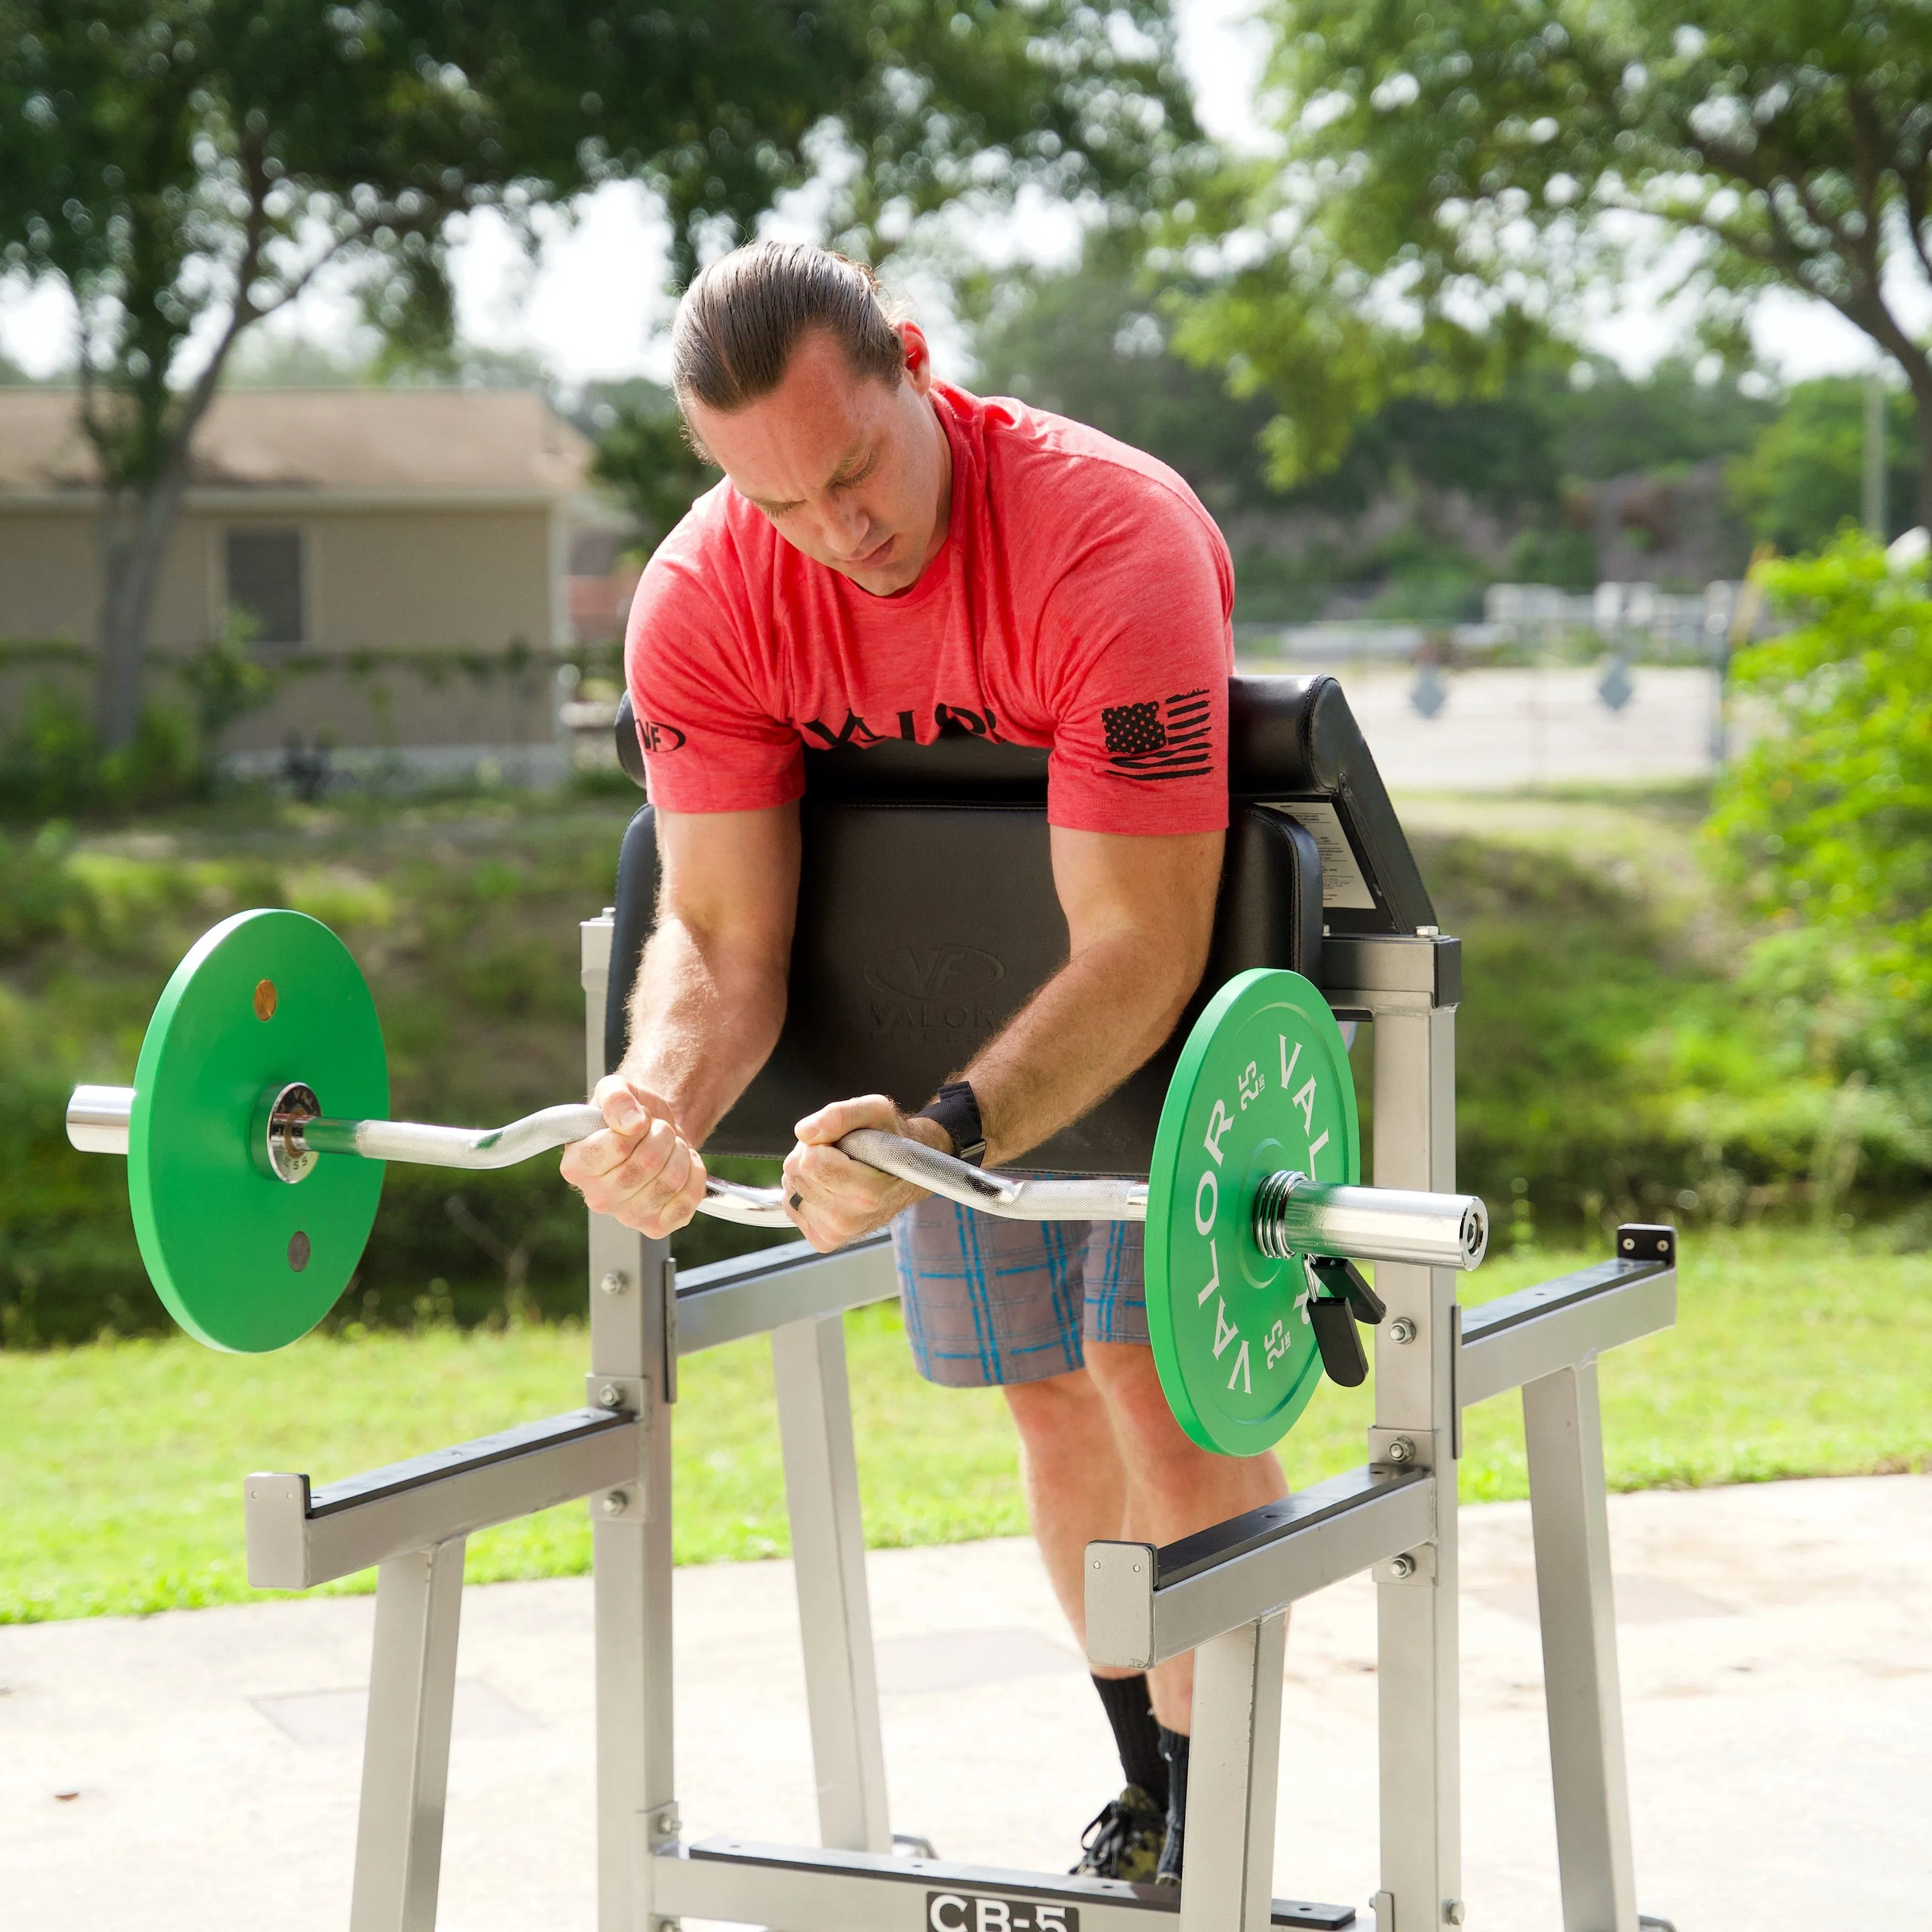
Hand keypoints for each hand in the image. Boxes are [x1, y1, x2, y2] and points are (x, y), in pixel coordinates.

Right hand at [561, 1073, 707, 1237]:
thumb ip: (616, 1097)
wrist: (656, 1132)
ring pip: (669, 1182)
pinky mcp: (656, 1226)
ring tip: (670, 1145)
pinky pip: (688, 1200)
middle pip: (645, 1165)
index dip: (636, 1126)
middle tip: (659, 1129)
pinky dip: (694, 1174)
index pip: (615, 1147)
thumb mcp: (618, 1090)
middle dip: (662, 1136)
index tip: (638, 1118)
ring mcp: (626, 1216)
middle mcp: (596, 1197)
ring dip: (679, 1152)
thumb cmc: (631, 1114)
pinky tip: (682, 1165)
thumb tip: (631, 1122)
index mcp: (576, 1166)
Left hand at [783, 1095, 949, 1251]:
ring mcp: (835, 1233)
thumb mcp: (876, 1111)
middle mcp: (849, 1220)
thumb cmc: (891, 1141)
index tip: (840, 1143)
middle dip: (810, 1155)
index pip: (811, 1163)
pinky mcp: (823, 1239)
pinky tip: (829, 1188)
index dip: (819, 1143)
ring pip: (790, 1189)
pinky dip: (804, 1192)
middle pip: (796, 1173)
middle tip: (839, 1155)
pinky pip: (790, 1205)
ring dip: (807, 1174)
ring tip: (837, 1171)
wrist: (906, 1176)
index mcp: (868, 1193)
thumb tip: (804, 1132)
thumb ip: (840, 1115)